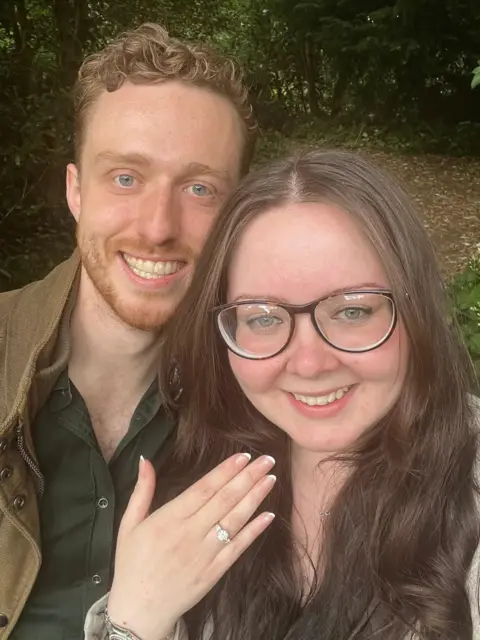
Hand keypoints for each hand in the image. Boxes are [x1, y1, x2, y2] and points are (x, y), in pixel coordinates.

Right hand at [108, 453, 275, 639]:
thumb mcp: (129, 524)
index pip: (204, 488)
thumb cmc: (132, 564)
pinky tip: (269, 515)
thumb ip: (142, 491)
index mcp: (169, 519)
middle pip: (224, 500)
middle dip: (248, 477)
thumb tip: (146, 460)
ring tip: (271, 479)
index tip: (243, 456)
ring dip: (255, 498)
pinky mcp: (214, 572)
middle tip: (267, 460)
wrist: (138, 611)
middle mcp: (190, 534)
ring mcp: (205, 554)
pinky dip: (254, 531)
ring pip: (235, 520)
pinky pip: (238, 548)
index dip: (225, 471)